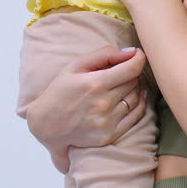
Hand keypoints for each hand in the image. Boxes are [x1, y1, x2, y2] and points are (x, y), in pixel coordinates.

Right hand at [25, 45, 147, 173]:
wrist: (47, 125)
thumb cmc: (60, 91)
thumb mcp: (75, 66)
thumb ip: (104, 55)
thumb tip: (131, 52)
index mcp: (95, 84)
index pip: (131, 69)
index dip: (139, 58)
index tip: (138, 55)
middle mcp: (103, 104)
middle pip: (133, 82)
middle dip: (131, 73)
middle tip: (122, 71)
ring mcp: (107, 122)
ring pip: (136, 99)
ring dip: (134, 89)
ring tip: (124, 85)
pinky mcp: (109, 135)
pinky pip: (135, 117)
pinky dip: (139, 105)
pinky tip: (135, 98)